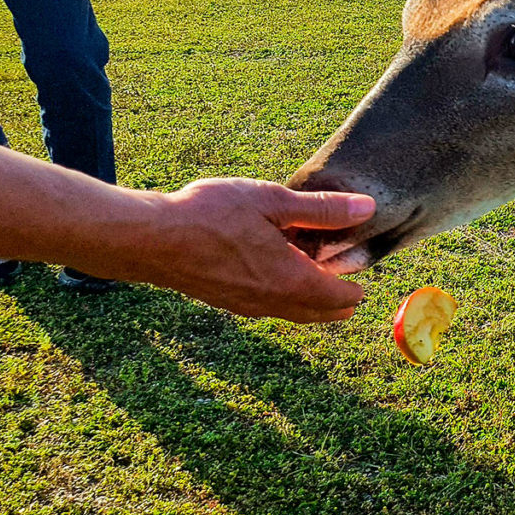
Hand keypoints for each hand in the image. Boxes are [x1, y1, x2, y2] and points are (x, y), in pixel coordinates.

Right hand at [127, 179, 373, 323]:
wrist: (147, 238)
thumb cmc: (209, 215)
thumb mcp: (273, 202)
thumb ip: (322, 209)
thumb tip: (366, 208)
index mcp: (289, 281)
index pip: (338, 298)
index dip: (355, 289)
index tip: (363, 275)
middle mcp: (270, 302)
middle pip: (317, 312)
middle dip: (338, 302)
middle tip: (350, 288)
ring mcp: (244, 305)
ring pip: (290, 311)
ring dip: (310, 300)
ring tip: (319, 277)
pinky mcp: (223, 300)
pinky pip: (266, 305)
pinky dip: (284, 296)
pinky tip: (277, 273)